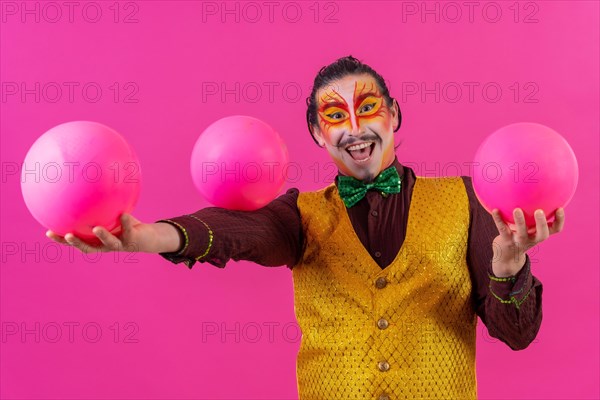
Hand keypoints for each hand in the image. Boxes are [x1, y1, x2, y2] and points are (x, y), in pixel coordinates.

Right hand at [46, 213, 162, 253]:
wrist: (145, 237)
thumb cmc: (121, 223)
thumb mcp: (108, 213)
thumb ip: (96, 206)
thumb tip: (83, 184)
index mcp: (95, 241)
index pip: (75, 242)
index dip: (61, 240)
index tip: (49, 232)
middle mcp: (104, 246)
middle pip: (88, 248)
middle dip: (77, 243)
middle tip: (68, 235)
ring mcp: (118, 245)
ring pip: (109, 243)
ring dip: (103, 236)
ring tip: (96, 228)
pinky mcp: (132, 241)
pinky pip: (128, 230)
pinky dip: (126, 222)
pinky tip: (124, 213)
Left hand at [491, 207, 564, 276]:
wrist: (506, 256)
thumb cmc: (520, 236)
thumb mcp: (529, 227)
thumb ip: (533, 215)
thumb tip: (535, 191)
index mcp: (540, 234)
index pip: (555, 229)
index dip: (560, 220)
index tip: (560, 208)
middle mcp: (532, 239)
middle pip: (542, 234)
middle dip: (542, 223)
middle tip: (539, 211)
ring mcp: (519, 241)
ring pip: (521, 232)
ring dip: (520, 221)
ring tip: (517, 209)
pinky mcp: (506, 241)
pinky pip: (502, 229)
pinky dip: (498, 219)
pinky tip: (495, 210)